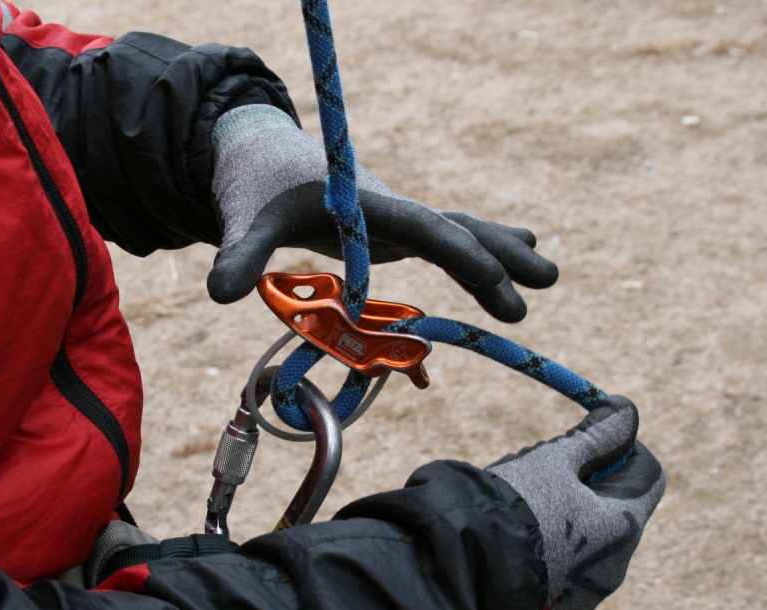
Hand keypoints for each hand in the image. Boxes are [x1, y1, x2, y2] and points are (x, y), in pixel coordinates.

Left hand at [207, 105, 557, 322]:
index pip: (423, 229)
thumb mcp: (245, 218)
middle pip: (454, 228)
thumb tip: (218, 294)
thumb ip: (240, 253)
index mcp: (364, 203)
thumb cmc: (257, 187)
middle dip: (499, 254)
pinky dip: (477, 250)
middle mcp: (390, 209)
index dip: (461, 255)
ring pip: (458, 231)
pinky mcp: (392, 230)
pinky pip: (444, 240)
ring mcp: (395, 219)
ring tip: (547, 271)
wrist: (262, 158)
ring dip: (500, 250)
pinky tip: (507, 261)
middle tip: (547, 279)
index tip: (496, 282)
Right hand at [486, 395, 664, 609]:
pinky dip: (547, 553)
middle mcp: (615, 567)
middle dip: (587, 484)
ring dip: (567, 519)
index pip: (649, 476)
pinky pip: (562, 574)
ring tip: (518, 506)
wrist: (466, 570)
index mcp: (624, 526)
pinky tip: (511, 542)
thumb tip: (627, 410)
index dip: (623, 450)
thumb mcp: (555, 460)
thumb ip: (596, 436)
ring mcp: (587, 597)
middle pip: (614, 510)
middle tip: (543, 469)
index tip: (590, 441)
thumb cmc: (514, 505)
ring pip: (587, 543)